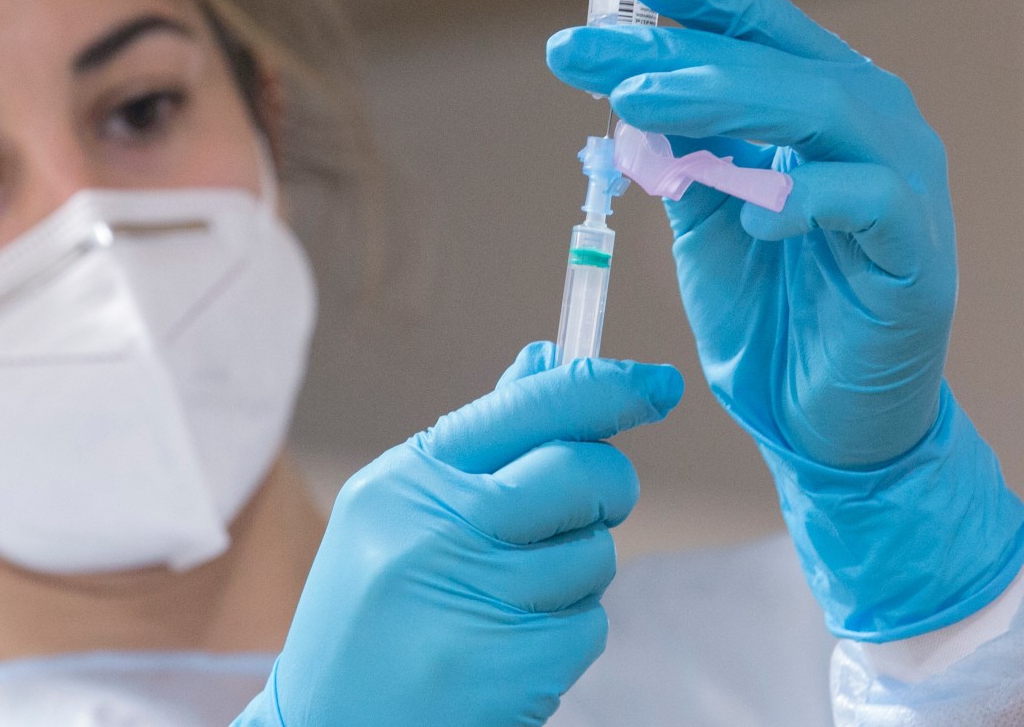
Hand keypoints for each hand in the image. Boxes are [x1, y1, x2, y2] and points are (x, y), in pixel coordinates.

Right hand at [235, 343, 682, 726]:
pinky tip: (509, 644)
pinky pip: (590, 624)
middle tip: (589, 505)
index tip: (656, 385)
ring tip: (508, 596)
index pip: (530, 409)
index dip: (606, 388)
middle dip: (606, 486)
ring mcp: (480, 597)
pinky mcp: (518, 661)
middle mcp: (440, 529)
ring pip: (596, 554)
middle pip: (581, 473)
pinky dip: (565, 632)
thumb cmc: (368, 616)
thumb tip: (549, 361)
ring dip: (575, 573)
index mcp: (409, 480)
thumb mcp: (398, 513)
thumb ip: (480, 441)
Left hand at [549, 0, 953, 467]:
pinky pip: (866, 202)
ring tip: (642, 102)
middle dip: (670, 46)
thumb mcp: (704, 220)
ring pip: (820, 108)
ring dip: (724, 99)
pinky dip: (804, 199)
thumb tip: (628, 87)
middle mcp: (871, 121)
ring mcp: (902, 180)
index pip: (753, 25)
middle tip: (582, 47)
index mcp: (820, 101)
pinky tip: (752, 214)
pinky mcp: (916, 249)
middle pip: (769, 57)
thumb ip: (680, 153)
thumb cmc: (771, 310)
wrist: (825, 420)